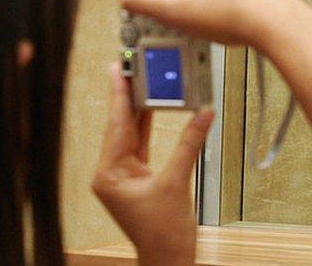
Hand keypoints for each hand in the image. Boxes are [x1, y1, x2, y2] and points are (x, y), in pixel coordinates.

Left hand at [92, 63, 213, 265]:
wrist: (169, 259)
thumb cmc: (165, 233)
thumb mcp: (177, 182)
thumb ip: (189, 143)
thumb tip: (203, 114)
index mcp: (109, 174)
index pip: (116, 125)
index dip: (120, 95)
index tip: (118, 69)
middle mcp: (111, 172)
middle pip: (120, 125)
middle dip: (126, 96)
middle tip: (128, 65)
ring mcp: (122, 175)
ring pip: (130, 132)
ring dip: (137, 108)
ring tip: (139, 79)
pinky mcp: (136, 177)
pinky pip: (140, 143)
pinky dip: (147, 125)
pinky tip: (151, 106)